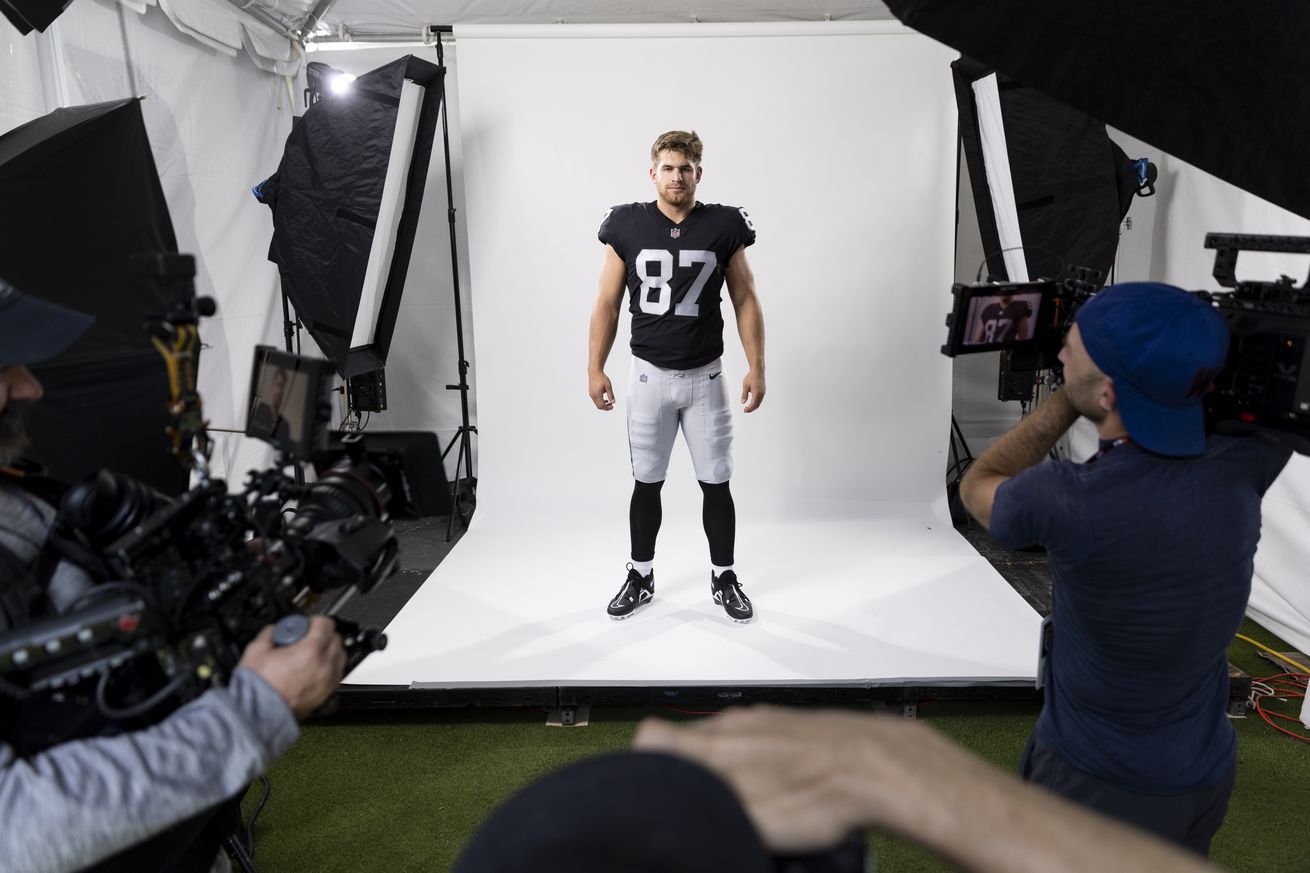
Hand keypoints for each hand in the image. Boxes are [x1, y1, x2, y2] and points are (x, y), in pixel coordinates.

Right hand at [238, 616, 345, 718]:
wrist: (259, 716)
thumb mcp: (256, 650)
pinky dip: (330, 666)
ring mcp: (328, 681)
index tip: (305, 625)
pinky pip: (337, 673)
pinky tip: (314, 668)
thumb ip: (270, 633)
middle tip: (306, 638)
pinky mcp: (327, 693)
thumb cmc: (259, 688)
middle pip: (336, 638)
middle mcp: (325, 665)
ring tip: (311, 653)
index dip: (314, 621)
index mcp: (311, 650)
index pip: (326, 624)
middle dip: (323, 634)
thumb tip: (275, 630)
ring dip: (329, 650)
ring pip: (340, 656)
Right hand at [589, 371, 615, 410]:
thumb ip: (611, 395)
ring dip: (603, 404)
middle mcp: (593, 395)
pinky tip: (604, 399)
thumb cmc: (601, 378)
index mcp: (597, 394)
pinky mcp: (591, 393)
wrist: (595, 372)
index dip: (607, 408)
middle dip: (605, 408)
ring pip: (596, 403)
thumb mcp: (608, 386)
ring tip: (609, 403)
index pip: (601, 405)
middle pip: (598, 406)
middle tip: (611, 406)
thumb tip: (613, 401)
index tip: (612, 407)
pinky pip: (595, 400)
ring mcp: (591, 394)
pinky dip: (600, 401)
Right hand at [633, 706, 877, 852]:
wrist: (879, 767)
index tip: (654, 789)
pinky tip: (785, 790)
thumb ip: (707, 812)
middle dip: (690, 776)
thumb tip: (675, 818)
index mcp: (715, 746)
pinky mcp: (791, 726)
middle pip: (688, 744)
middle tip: (711, 809)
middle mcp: (735, 725)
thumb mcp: (750, 820)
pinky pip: (760, 743)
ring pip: (727, 743)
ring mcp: (765, 721)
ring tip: (753, 805)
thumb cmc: (821, 794)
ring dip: (729, 771)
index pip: (651, 738)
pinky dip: (761, 765)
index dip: (644, 766)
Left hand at [741, 370, 764, 411]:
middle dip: (751, 409)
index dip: (749, 408)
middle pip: (757, 405)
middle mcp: (761, 393)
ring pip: (759, 402)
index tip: (744, 410)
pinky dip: (756, 403)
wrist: (758, 371)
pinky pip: (760, 399)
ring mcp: (763, 392)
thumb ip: (744, 394)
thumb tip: (742, 402)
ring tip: (748, 407)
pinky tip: (752, 402)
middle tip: (745, 410)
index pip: (753, 404)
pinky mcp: (763, 391)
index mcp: (756, 393)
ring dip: (754, 406)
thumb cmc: (751, 377)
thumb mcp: (745, 386)